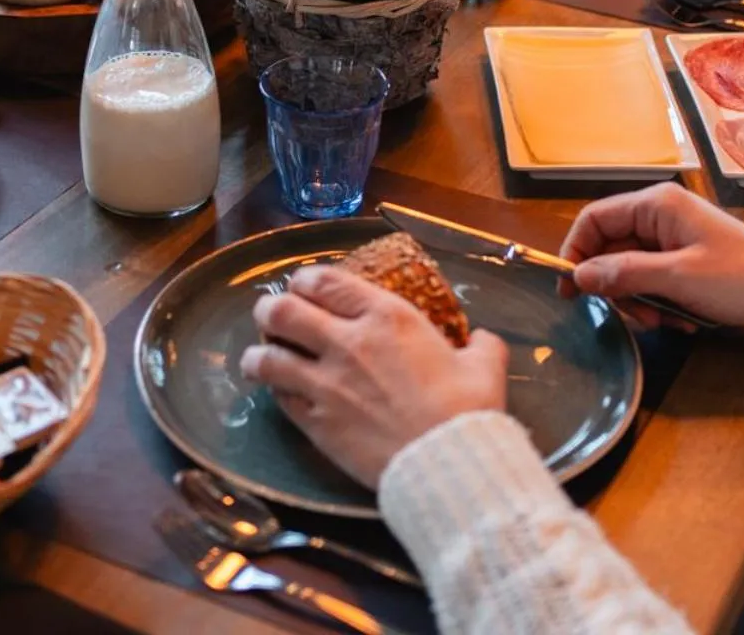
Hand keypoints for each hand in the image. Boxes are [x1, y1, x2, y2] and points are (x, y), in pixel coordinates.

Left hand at [242, 266, 508, 488]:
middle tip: (271, 315)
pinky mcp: (316, 423)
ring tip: (260, 357)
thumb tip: (482, 339)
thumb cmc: (468, 410)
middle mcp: (348, 342)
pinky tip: (280, 393)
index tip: (302, 286)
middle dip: (270, 309)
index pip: (325, 282)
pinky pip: (280, 399)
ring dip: (259, 354)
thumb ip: (480, 345)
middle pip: (283, 312)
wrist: (447, 463)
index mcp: (387, 317)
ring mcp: (326, 384)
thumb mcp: (484, 366)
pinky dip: (275, 392)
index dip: (305, 280)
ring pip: (268, 357)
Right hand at [559, 183, 743, 335]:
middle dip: (617, 287)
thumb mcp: (678, 277)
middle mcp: (659, 216)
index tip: (570, 290)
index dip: (576, 252)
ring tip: (665, 321)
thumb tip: (578, 275)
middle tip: (638, 317)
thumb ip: (625, 273)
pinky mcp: (681, 263)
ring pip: (627, 271)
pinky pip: (649, 282)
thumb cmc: (738, 279)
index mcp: (657, 205)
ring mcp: (670, 240)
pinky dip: (657, 304)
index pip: (594, 219)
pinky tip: (680, 319)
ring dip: (639, 301)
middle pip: (609, 249)